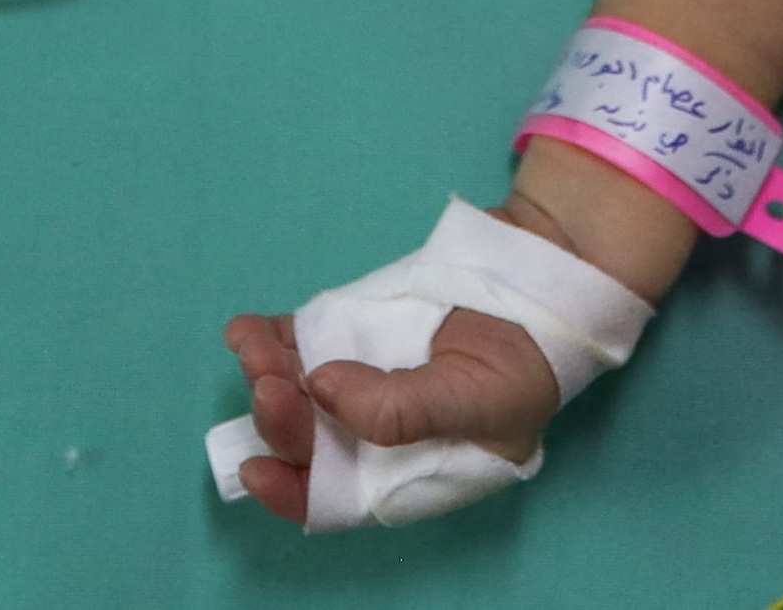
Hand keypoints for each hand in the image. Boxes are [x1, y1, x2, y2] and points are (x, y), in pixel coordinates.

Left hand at [215, 305, 561, 524]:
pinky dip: (268, 338)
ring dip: (265, 373)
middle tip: (269, 384)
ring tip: (252, 347)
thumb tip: (321, 388)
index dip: (293, 489)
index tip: (259, 470)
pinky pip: (300, 342)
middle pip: (308, 440)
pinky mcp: (350, 335)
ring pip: (295, 389)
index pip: (337, 496)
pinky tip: (246, 330)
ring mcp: (357, 379)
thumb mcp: (477, 405)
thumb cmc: (521, 367)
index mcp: (404, 472)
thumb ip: (400, 409)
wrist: (535, 287)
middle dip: (281, 419)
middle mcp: (369, 434)